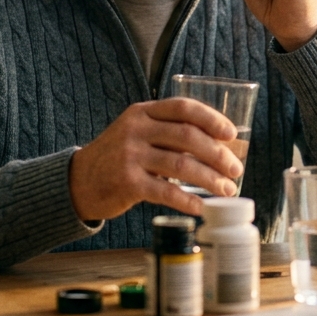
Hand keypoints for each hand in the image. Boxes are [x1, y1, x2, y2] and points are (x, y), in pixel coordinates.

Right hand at [68, 98, 242, 220]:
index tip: (231, 134)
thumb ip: (168, 134)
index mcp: (142, 113)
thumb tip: (219, 147)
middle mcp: (135, 130)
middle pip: (187, 136)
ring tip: (227, 190)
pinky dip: (188, 201)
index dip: (211, 118)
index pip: (182, 107)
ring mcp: (130, 156)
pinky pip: (166, 192)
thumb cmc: (118, 158)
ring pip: (181, 165)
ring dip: (210, 179)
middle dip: (218, 154)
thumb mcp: (137, 134)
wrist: (80, 181)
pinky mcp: (127, 183)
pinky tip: (201, 208)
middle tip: (235, 169)